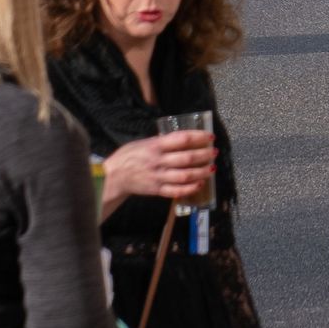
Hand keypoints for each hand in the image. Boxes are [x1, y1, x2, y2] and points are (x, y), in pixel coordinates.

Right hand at [99, 129, 215, 211]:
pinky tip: (199, 184)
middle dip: (204, 155)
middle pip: (186, 158)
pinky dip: (190, 188)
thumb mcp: (143, 143)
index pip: (182, 139)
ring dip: (201, 172)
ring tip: (211, 168)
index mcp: (155, 146)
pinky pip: (177, 190)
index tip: (210, 136)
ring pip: (185, 175)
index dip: (198, 137)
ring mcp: (158, 177)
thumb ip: (161, 141)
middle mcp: (157, 161)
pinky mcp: (157, 190)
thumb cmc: (128, 156)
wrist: (114, 177)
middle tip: (214, 153)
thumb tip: (182, 138)